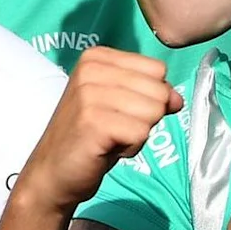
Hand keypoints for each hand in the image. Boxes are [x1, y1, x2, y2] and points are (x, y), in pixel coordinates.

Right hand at [19, 47, 184, 214]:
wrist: (53, 172)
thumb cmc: (89, 136)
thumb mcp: (120, 103)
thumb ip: (151, 92)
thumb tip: (177, 100)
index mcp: (95, 58)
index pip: (157, 69)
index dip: (147, 96)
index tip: (118, 110)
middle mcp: (90, 70)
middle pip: (159, 90)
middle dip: (145, 116)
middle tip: (113, 127)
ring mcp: (89, 94)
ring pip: (154, 111)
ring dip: (138, 133)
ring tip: (109, 137)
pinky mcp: (94, 121)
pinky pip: (142, 133)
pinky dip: (130, 148)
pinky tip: (106, 148)